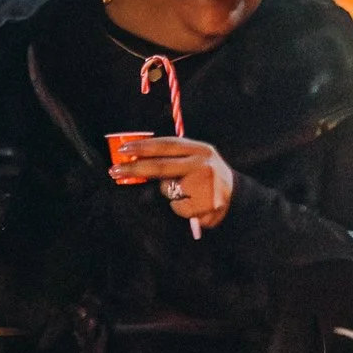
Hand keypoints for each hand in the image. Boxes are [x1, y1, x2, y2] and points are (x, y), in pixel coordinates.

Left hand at [113, 136, 234, 229]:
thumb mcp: (195, 160)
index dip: (143, 147)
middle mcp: (204, 164)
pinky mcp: (206, 203)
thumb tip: (135, 158)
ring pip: (168, 190)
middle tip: (114, 171)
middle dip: (135, 169)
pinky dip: (181, 208)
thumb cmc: (206, 177)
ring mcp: (206, 184)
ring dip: (170, 194)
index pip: (166, 145)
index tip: (123, 150)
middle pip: (161, 166)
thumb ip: (172, 158)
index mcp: (200, 149)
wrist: (238, 198)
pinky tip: (195, 205)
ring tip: (189, 193)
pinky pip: (177, 206)